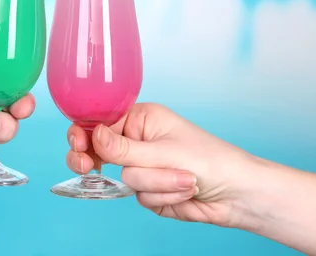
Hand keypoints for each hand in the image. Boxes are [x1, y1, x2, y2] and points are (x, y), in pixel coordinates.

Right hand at [66, 103, 253, 226]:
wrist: (237, 193)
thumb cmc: (209, 160)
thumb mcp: (163, 151)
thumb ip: (123, 148)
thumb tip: (92, 134)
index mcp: (141, 119)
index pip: (100, 123)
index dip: (84, 134)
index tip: (78, 147)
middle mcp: (138, 141)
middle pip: (100, 151)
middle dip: (98, 160)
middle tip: (86, 167)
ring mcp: (143, 167)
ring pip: (124, 179)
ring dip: (155, 183)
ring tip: (184, 180)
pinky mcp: (150, 190)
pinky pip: (140, 197)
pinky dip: (163, 196)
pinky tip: (185, 191)